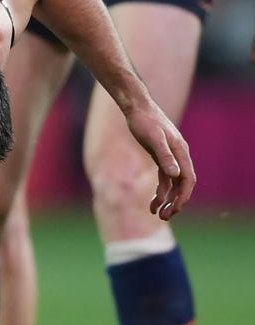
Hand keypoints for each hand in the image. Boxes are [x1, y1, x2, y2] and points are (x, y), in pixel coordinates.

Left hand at [123, 102, 194, 219]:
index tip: (175, 209)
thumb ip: (164, 156)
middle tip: (165, 217)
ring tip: (157, 214)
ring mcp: (170, 156)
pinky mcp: (160, 156)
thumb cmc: (144, 121)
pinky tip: (153, 202)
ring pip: (172, 183)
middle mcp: (178, 155)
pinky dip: (160, 190)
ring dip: (166, 199)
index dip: (183, 195)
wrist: (136, 107)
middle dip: (175, 201)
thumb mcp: (153, 139)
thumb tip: (175, 174)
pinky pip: (164, 178)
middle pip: (181, 184)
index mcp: (181, 152)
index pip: (187, 179)